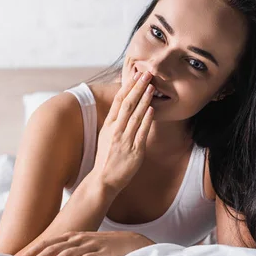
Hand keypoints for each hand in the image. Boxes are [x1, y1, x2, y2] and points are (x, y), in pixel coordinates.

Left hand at [12, 230, 154, 255]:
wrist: (133, 243)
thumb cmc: (107, 248)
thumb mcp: (85, 248)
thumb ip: (68, 254)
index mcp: (73, 237)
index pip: (47, 244)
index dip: (31, 253)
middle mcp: (79, 239)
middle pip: (52, 249)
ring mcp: (91, 245)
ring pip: (66, 254)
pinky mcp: (104, 253)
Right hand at [94, 70, 154, 193]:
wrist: (104, 180)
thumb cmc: (107, 158)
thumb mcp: (107, 136)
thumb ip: (116, 121)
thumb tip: (124, 106)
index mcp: (109, 125)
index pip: (118, 101)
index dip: (128, 87)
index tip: (135, 75)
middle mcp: (116, 130)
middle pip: (127, 104)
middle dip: (137, 88)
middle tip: (146, 75)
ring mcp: (125, 140)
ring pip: (135, 116)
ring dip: (144, 100)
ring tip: (151, 87)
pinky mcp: (134, 151)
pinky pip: (141, 132)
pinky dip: (146, 120)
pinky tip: (152, 110)